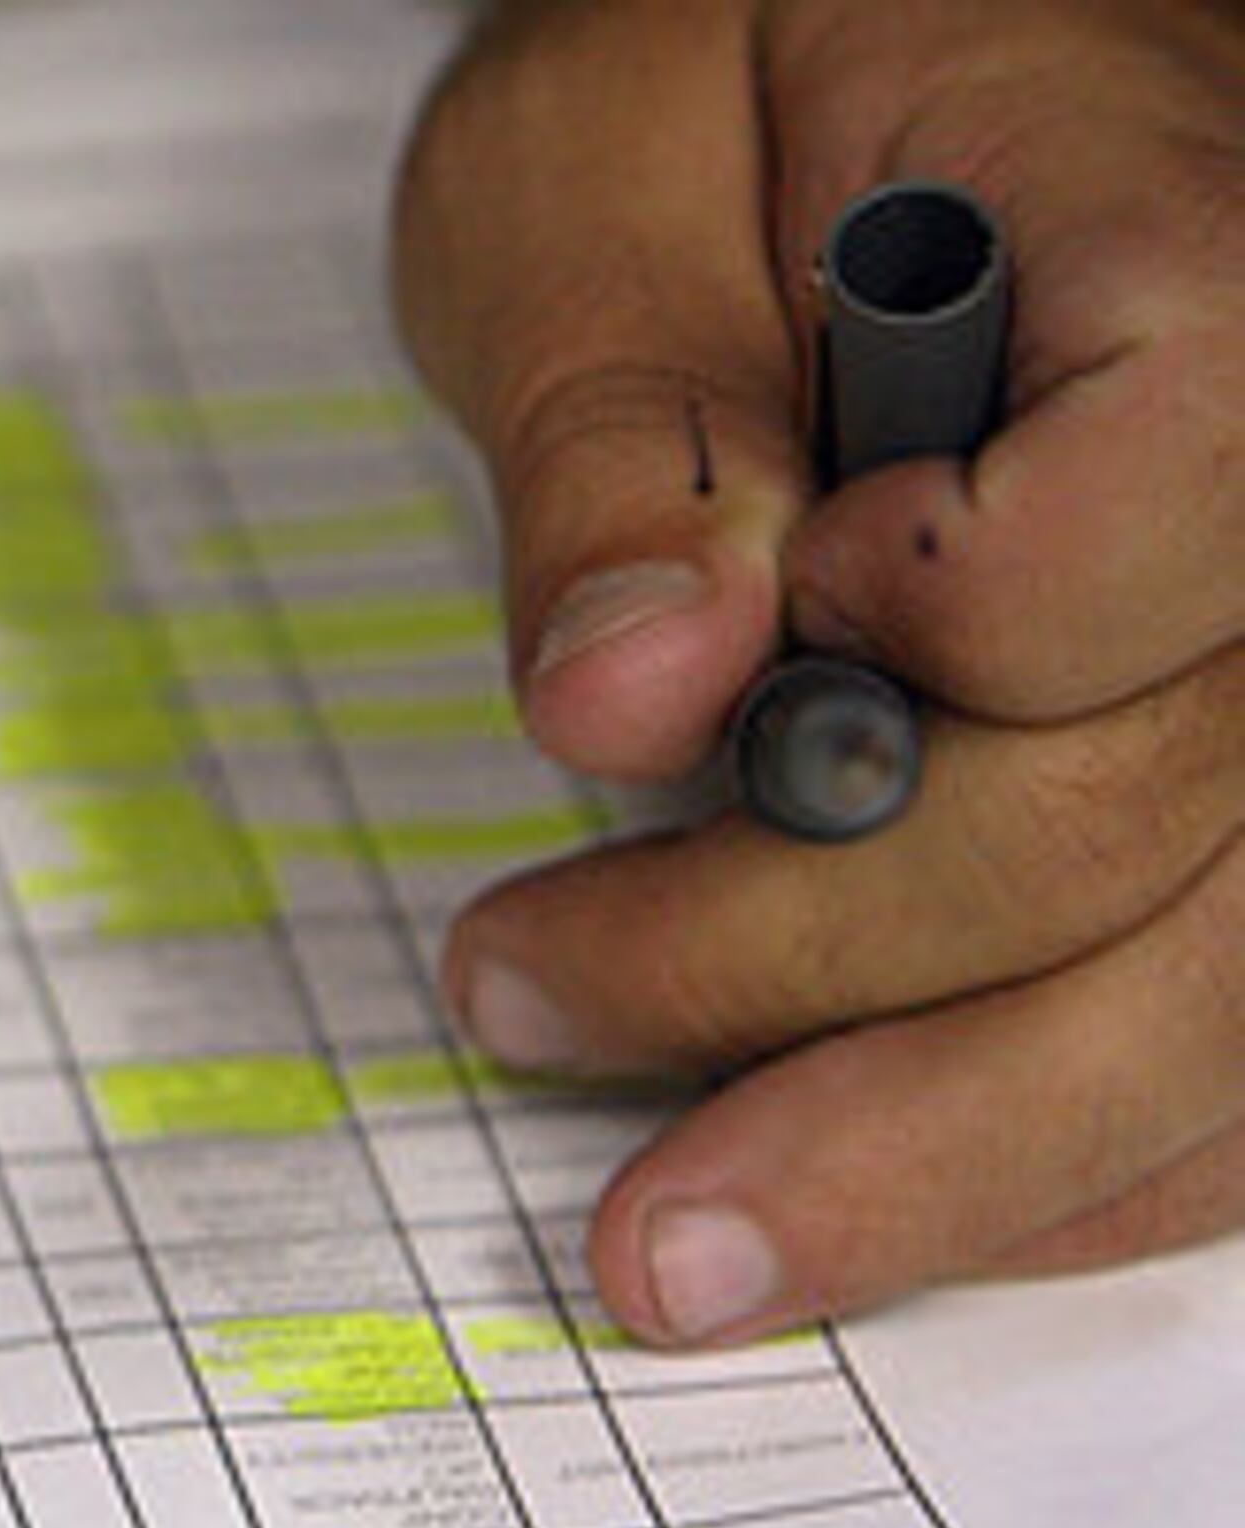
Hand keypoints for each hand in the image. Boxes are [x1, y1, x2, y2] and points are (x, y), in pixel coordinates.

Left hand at [394, 0, 1244, 1345]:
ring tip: (675, 1238)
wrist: (847, 81)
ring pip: (1219, 998)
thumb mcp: (585, 169)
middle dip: (817, 976)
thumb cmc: (731, 86)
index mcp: (1196, 252)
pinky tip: (865, 1207)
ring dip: (934, 1154)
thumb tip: (636, 692)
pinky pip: (1226, 1048)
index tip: (691, 668)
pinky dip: (1045, 1163)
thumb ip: (617, 420)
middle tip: (527, 1003)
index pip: (1153, 523)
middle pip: (1162, 820)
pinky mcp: (1240, 809)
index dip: (922, 639)